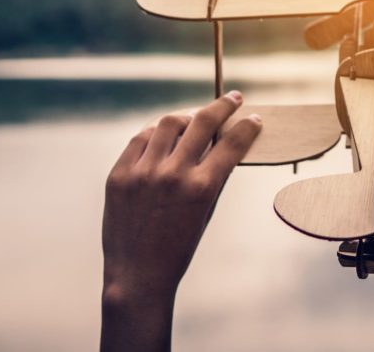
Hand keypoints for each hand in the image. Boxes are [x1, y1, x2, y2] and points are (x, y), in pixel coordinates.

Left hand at [101, 92, 260, 351]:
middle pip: (201, 122)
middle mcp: (172, 175)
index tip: (254, 118)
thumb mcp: (207, 211)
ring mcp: (142, 173)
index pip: (232, 143)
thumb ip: (216, 175)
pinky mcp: (119, 175)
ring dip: (186, 117)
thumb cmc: (179, 247)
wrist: (138, 274)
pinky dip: (155, 134)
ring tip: (193, 120)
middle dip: (221, 107)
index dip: (247, 127)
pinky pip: (140, 139)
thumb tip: (226, 142)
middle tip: (232, 99)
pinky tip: (163, 136)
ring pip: (167, 123)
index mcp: (201, 188)